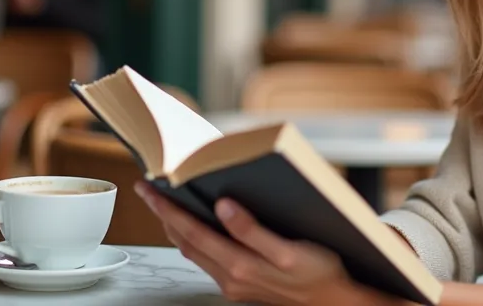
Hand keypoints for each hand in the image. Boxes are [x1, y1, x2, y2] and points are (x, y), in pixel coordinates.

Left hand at [135, 182, 391, 304]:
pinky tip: (195, 227)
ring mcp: (233, 283)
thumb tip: (224, 206)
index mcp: (239, 264)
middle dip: (163, 214)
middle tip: (147, 190)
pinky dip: (193, 240)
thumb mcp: (289, 249)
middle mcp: (231, 276)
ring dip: (175, 227)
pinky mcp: (240, 285)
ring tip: (164, 204)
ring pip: (193, 251)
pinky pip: (207, 259)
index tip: (149, 189)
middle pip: (185, 241)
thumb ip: (253, 229)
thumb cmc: (319, 272)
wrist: (335, 302)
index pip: (191, 230)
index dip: (167, 208)